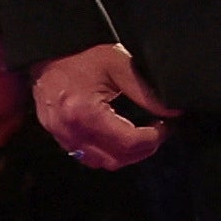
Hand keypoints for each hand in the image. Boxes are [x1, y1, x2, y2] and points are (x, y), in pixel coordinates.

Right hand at [36, 43, 172, 170]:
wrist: (48, 58)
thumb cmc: (81, 57)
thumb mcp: (118, 64)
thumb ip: (145, 90)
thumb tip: (171, 111)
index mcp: (84, 111)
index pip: (127, 141)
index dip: (153, 138)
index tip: (166, 126)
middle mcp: (70, 130)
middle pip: (116, 158)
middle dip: (143, 149)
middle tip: (158, 132)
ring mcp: (63, 137)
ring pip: (103, 163)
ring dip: (127, 155)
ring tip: (142, 136)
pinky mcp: (60, 139)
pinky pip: (89, 158)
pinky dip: (109, 153)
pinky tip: (121, 138)